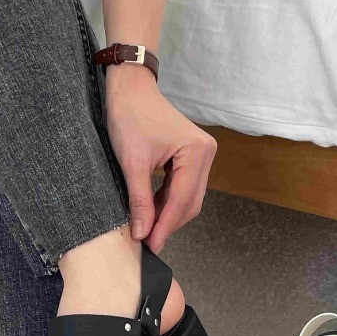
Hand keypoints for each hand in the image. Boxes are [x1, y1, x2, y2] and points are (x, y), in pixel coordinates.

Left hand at [105, 66, 217, 253]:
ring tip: (148, 229)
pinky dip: (168, 202)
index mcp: (197, 152)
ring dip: (169, 215)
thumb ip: (140, 200)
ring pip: (188, 198)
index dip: (165, 226)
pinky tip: (153, 211)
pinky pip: (183, 187)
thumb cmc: (130, 116)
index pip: (182, 200)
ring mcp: (201, 155)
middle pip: (190, 202)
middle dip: (169, 223)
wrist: (130, 89)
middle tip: (148, 242)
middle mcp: (206, 154)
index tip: (150, 246)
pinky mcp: (192, 157)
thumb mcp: (132, 163)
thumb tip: (142, 233)